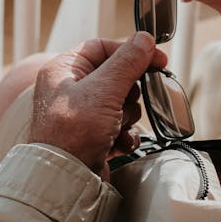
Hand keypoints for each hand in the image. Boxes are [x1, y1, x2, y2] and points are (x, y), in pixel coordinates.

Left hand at [28, 34, 165, 179]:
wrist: (65, 182)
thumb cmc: (72, 134)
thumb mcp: (103, 90)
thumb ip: (127, 62)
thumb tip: (144, 39)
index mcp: (64, 69)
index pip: (102, 46)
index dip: (131, 51)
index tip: (157, 58)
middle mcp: (70, 89)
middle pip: (116, 76)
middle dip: (128, 92)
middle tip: (125, 101)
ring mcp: (82, 115)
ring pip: (121, 102)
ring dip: (126, 116)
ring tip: (114, 126)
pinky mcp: (92, 137)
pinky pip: (120, 126)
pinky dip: (124, 134)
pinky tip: (118, 142)